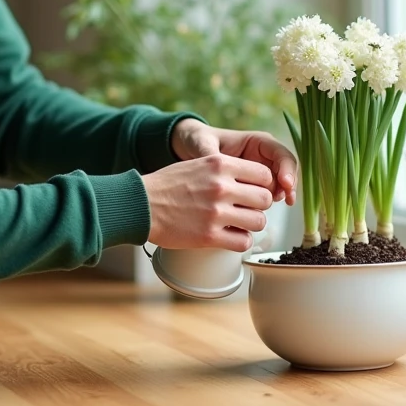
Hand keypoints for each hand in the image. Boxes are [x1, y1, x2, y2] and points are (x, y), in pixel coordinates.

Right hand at [141, 154, 274, 251]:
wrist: (140, 205)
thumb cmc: (166, 185)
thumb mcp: (197, 164)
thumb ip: (223, 169)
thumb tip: (250, 180)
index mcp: (220, 163)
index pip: (263, 174)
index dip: (263, 185)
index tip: (254, 192)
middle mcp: (221, 186)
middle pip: (265, 198)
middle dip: (258, 206)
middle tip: (246, 210)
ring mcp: (216, 212)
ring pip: (259, 221)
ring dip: (251, 225)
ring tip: (238, 224)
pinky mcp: (209, 236)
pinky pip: (244, 242)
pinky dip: (240, 241)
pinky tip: (230, 237)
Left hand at [171, 119, 297, 205]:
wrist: (190, 150)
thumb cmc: (199, 141)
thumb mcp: (202, 143)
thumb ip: (210, 153)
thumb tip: (214, 164)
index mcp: (258, 142)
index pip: (282, 154)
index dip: (288, 169)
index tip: (285, 184)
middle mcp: (264, 157)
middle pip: (287, 173)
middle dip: (287, 187)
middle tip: (284, 200)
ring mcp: (260, 174)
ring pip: (279, 188)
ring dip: (278, 197)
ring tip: (268, 207)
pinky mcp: (253, 188)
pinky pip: (265, 197)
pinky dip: (264, 205)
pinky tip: (258, 214)